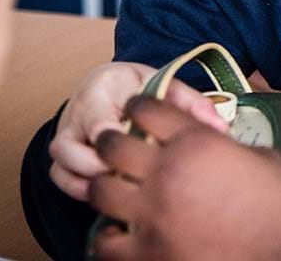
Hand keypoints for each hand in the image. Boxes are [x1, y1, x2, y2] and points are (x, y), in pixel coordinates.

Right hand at [49, 62, 226, 200]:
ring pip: (61, 165)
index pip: (96, 117)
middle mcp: (78, 114)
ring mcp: (67, 136)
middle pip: (69, 147)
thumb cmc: (137, 89)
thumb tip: (220, 126)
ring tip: (120, 187)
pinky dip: (78, 189)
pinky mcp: (63, 156)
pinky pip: (59, 178)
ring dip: (88, 182)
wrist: (109, 86)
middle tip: (129, 176)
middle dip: (98, 167)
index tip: (132, 149)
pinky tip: (108, 195)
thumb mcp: (163, 84)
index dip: (109, 138)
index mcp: (104, 90)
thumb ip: (190, 102)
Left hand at [88, 96, 280, 259]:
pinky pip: (103, 243)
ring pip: (99, 190)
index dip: (140, 106)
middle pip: (112, 144)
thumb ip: (228, 146)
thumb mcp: (264, 160)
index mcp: (197, 142)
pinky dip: (107, 238)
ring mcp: (153, 215)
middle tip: (119, 151)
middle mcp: (167, 172)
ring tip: (117, 193)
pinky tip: (121, 235)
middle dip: (112, 144)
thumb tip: (216, 144)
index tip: (139, 112)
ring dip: (106, 188)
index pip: (147, 108)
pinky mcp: (148, 254)